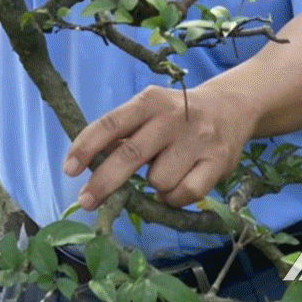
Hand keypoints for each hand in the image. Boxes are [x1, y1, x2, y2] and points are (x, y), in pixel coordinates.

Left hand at [63, 85, 256, 209]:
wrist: (232, 107)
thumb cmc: (177, 114)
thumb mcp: (148, 111)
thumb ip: (122, 132)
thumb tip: (87, 160)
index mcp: (149, 101)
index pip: (111, 124)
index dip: (86, 147)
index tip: (69, 169)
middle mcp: (173, 117)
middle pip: (130, 155)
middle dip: (104, 182)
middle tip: (86, 200)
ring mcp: (197, 140)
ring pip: (158, 180)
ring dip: (152, 187)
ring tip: (162, 173)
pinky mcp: (218, 162)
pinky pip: (184, 194)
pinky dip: (174, 198)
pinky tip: (177, 185)